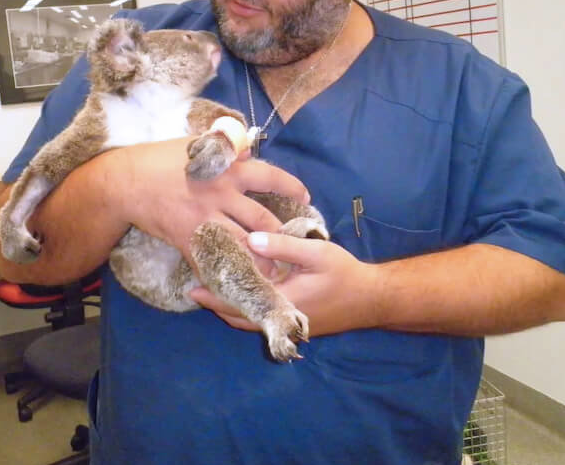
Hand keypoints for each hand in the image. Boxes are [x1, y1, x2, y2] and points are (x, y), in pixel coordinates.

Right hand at [120, 137, 309, 269]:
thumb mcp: (198, 144)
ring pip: (244, 246)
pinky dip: (224, 274)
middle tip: (295, 245)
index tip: (305, 197)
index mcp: (229, 170)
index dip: (292, 188)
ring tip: (275, 269)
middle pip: (263, 221)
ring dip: (262, 260)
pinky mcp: (189, 240)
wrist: (127, 182)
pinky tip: (235, 283)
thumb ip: (226, 148)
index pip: (271, 178)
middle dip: (282, 235)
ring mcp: (206, 220)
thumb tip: (251, 149)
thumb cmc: (162, 159)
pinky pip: (211, 262)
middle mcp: (223, 196)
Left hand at [190, 231, 376, 336]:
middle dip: (216, 305)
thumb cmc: (344, 272)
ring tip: (212, 293)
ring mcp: (287, 324)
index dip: (215, 296)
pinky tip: (242, 296)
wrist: (370, 298)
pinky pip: (261, 319)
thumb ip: (283, 246)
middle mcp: (280, 318)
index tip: (193, 287)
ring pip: (250, 321)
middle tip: (195, 291)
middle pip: (239, 316)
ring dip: (230, 308)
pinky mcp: (293, 323)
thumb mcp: (316, 252)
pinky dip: (246, 310)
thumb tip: (250, 239)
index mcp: (282, 301)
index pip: (240, 303)